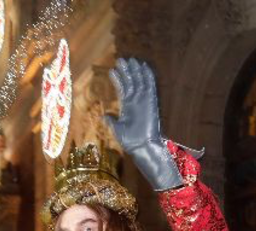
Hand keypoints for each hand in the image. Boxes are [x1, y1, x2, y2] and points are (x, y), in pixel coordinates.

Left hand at [103, 58, 183, 190]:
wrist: (141, 146)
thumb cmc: (129, 140)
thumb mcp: (117, 129)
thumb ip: (111, 121)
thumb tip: (104, 115)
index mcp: (127, 107)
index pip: (123, 89)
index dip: (118, 80)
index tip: (112, 71)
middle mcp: (135, 101)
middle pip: (131, 82)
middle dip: (126, 71)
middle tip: (121, 60)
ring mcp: (144, 100)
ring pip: (139, 81)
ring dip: (135, 71)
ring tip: (129, 60)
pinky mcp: (151, 101)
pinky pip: (150, 86)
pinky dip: (148, 76)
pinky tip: (144, 66)